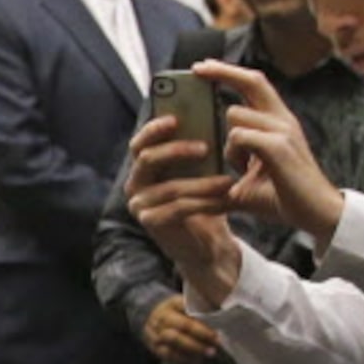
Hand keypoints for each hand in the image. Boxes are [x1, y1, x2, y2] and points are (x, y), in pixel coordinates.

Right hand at [125, 112, 244, 302]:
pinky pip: (178, 208)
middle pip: (147, 158)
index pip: (140, 142)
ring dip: (202, 183)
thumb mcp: (200, 172)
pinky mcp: (151, 222)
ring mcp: (140, 205)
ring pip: (170, 187)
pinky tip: (225, 200)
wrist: (206, 245)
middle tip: (205, 148)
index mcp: (143, 166)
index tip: (176, 119)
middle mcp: (135, 183)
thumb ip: (197, 150)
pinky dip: (204, 203)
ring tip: (228, 180)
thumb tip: (210, 118)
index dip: (154, 128)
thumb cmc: (203, 201)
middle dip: (176, 150)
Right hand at [142, 294, 221, 363]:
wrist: (153, 322)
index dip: (203, 317)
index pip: (187, 307)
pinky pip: (168, 354)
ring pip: (174, 340)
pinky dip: (184, 359)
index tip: (218, 326)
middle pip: (181, 325)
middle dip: (201, 334)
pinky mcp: (155, 347)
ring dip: (194, 347)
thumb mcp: (187, 305)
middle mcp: (161, 316)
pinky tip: (198, 360)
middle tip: (217, 342)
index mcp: (172, 303)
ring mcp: (156, 332)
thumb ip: (202, 308)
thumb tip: (224, 314)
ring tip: (210, 353)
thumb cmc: (178, 314)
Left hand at [201, 61, 344, 241]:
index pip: (255, 83)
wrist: (317, 214)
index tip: (203, 67)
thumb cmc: (282, 195)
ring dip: (228, 142)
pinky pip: (238, 136)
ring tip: (241, 168)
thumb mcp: (253, 170)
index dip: (229, 72)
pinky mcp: (279, 146)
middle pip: (252, 80)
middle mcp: (283, 119)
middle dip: (222, 71)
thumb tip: (203, 149)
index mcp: (279, 122)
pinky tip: (244, 172)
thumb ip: (235, 152)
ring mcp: (284, 130)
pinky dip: (234, 154)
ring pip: (235, 115)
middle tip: (196, 69)